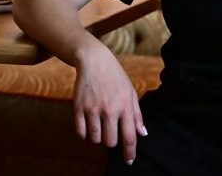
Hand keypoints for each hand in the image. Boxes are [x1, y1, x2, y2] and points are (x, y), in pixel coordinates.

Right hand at [73, 44, 147, 164]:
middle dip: (111, 143)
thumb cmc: (116, 77)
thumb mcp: (131, 92)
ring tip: (99, 128)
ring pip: (95, 139)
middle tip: (110, 134)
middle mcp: (109, 109)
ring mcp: (93, 109)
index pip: (129, 137)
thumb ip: (137, 114)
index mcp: (125, 106)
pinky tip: (88, 126)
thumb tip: (142, 134)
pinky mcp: (79, 107)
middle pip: (110, 142)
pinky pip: (80, 132)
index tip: (129, 161)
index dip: (130, 153)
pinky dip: (84, 134)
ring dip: (98, 138)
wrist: (94, 61)